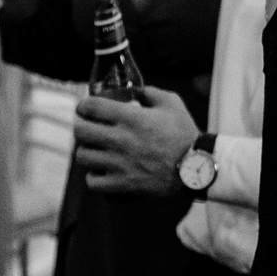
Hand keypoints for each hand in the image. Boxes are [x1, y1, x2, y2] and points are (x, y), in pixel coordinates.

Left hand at [73, 87, 199, 196]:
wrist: (196, 168)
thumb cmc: (185, 133)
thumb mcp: (171, 103)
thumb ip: (149, 92)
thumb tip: (133, 91)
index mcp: (132, 118)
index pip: (92, 107)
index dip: (83, 105)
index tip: (84, 108)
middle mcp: (121, 140)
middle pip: (81, 131)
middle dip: (81, 126)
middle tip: (87, 127)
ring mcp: (119, 164)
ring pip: (83, 156)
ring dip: (86, 151)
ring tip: (93, 149)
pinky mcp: (122, 185)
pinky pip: (92, 182)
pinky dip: (93, 176)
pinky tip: (101, 171)